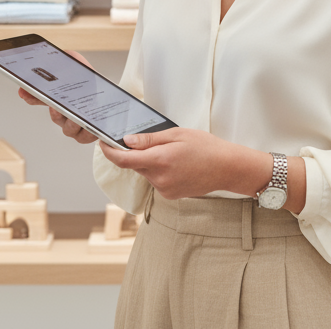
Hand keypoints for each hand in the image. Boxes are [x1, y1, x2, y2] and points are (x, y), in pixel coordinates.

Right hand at [16, 49, 97, 144]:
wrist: (114, 102)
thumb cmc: (96, 88)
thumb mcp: (85, 72)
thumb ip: (75, 61)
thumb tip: (67, 53)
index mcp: (61, 99)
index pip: (41, 99)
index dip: (31, 96)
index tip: (24, 92)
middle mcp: (66, 114)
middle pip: (54, 116)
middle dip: (53, 112)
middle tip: (55, 107)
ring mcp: (76, 126)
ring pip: (68, 129)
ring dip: (70, 124)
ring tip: (76, 118)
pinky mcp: (89, 134)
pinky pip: (84, 138)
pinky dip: (87, 133)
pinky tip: (91, 127)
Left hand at [97, 128, 272, 200]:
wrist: (227, 168)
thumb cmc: (206, 147)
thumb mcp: (177, 134)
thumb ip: (150, 140)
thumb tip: (126, 141)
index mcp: (160, 161)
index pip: (124, 160)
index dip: (109, 152)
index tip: (103, 143)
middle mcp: (160, 179)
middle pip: (134, 165)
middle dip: (135, 153)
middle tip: (148, 140)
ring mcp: (164, 190)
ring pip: (145, 173)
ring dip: (149, 162)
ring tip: (170, 152)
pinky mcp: (169, 195)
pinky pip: (155, 180)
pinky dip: (158, 171)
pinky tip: (175, 164)